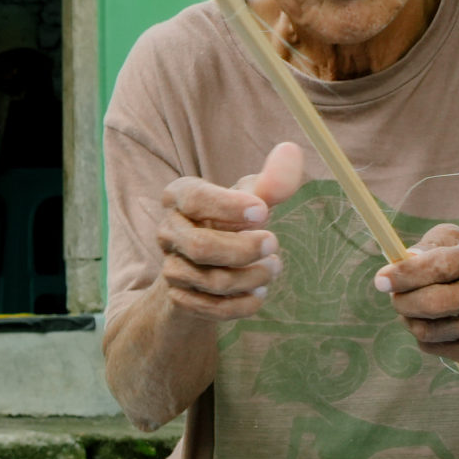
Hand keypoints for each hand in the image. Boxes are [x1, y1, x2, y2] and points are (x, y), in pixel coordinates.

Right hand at [153, 141, 307, 320]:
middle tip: (273, 244)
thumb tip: (291, 150)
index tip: (263, 212)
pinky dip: (245, 303)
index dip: (229, 206)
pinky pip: (214, 308)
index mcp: (179, 197)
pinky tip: (259, 293)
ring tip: (273, 268)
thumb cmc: (230, 224)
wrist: (206, 270)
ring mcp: (171, 268)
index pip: (195, 198)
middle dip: (243, 249)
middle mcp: (168, 232)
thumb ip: (271, 181)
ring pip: (212, 281)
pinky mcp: (181, 300)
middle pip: (200, 247)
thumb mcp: (250, 200)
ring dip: (253, 276)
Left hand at [376, 224, 458, 361]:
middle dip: (402, 300)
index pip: (443, 266)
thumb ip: (432, 244)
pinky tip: (434, 323)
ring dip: (410, 318)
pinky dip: (423, 337)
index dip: (405, 274)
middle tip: (394, 294)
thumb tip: (402, 261)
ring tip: (415, 307)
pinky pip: (435, 349)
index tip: (381, 279)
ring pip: (429, 330)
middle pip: (434, 304)